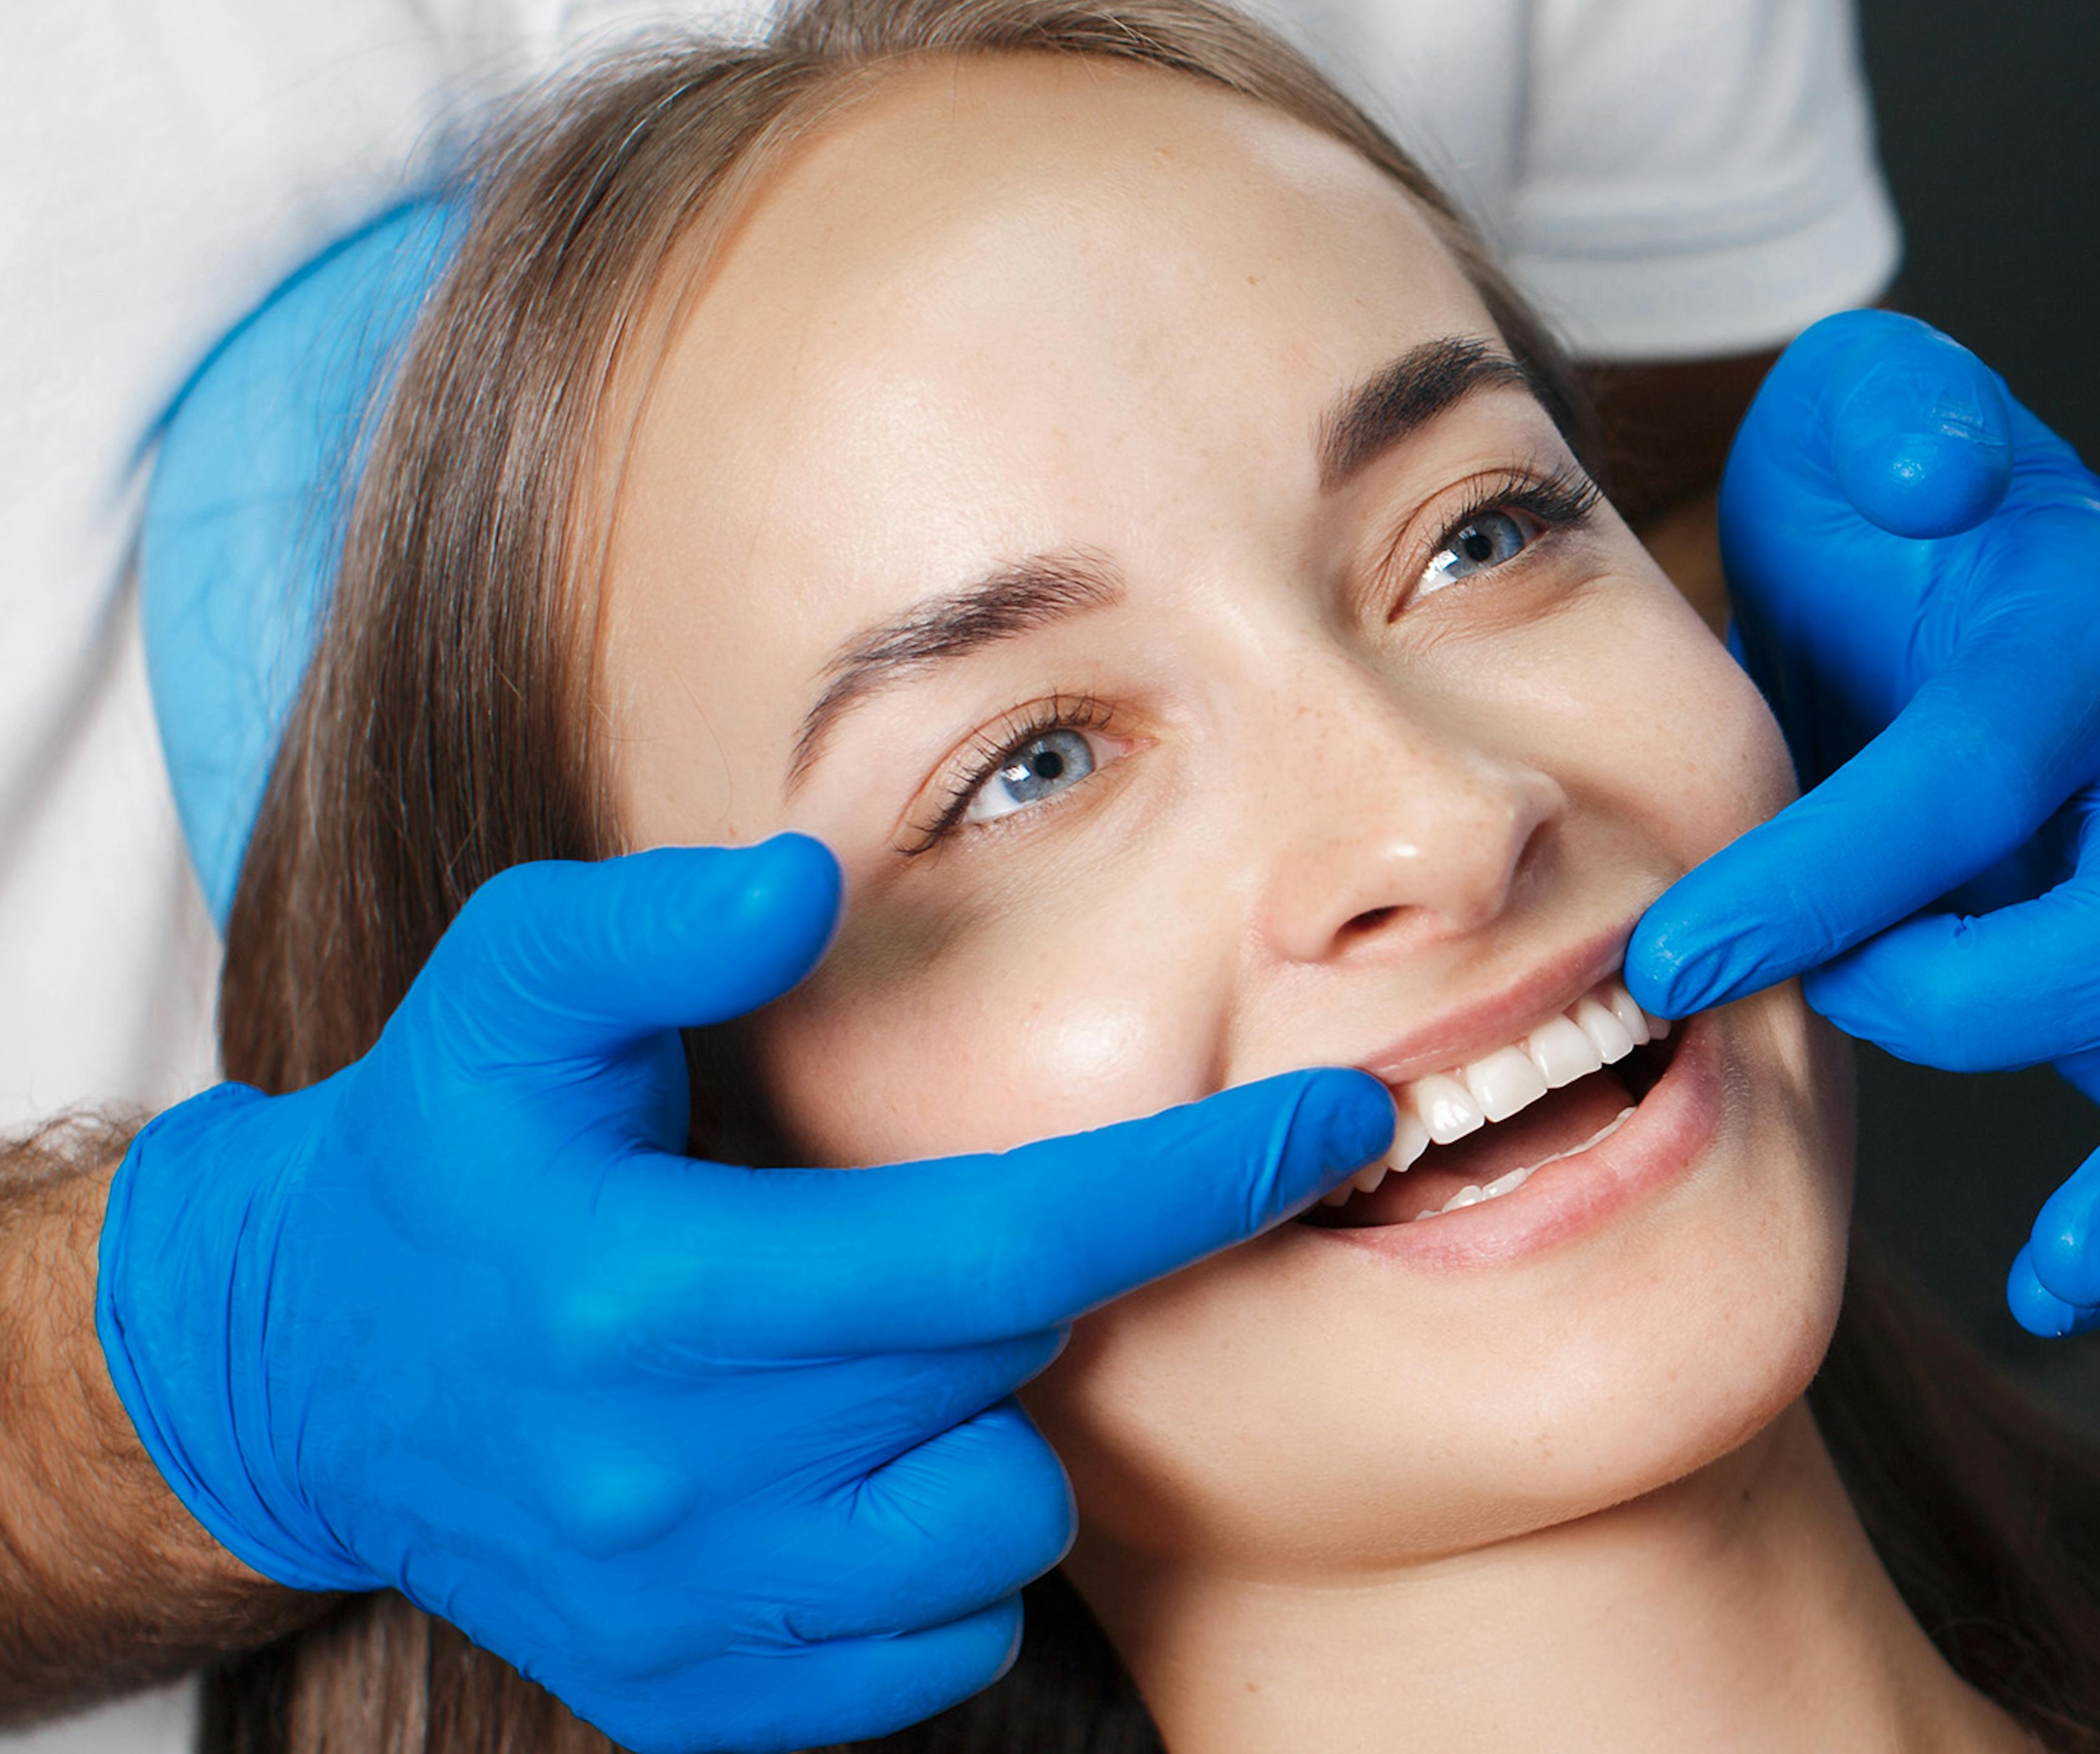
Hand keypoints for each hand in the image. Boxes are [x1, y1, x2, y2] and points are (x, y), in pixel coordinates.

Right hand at [95, 836, 1388, 1751]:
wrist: (303, 1374)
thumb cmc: (442, 1153)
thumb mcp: (508, 989)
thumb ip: (657, 924)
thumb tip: (811, 881)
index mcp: (650, 1296)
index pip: (998, 1245)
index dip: (1191, 1182)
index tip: (1343, 1122)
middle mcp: (675, 1485)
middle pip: (1009, 1377)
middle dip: (1045, 1279)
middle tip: (942, 1222)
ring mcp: (688, 1614)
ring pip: (991, 1530)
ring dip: (978, 1424)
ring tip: (858, 1353)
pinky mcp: (694, 1698)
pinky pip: (930, 1645)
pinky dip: (927, 1550)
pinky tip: (833, 1465)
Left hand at [1624, 310, 2099, 1335]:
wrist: (1933, 557)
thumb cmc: (1880, 504)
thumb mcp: (1866, 418)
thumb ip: (1901, 418)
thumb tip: (1935, 474)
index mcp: (2085, 628)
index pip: (1969, 774)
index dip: (1821, 875)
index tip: (1666, 959)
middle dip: (1969, 997)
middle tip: (1811, 1016)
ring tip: (2064, 1285)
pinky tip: (2082, 1278)